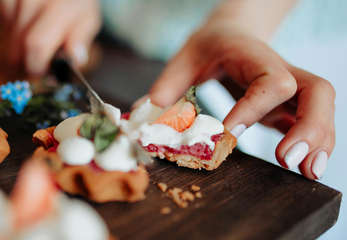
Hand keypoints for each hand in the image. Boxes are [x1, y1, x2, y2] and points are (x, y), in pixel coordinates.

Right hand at [0, 0, 100, 74]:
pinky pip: (3, 27)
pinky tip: (27, 26)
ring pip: (8, 41)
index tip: (45, 71)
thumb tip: (75, 59)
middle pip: (18, 48)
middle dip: (28, 62)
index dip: (38, 66)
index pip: (37, 45)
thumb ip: (80, 39)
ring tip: (38, 38)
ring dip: (21, 48)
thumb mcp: (88, 19)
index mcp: (57, 8)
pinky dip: (13, 32)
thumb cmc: (76, 2)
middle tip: (42, 60)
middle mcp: (31, 1)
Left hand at [148, 24, 335, 179]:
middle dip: (309, 127)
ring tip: (308, 172)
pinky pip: (309, 124)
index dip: (254, 109)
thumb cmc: (212, 45)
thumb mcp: (187, 56)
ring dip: (318, 142)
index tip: (229, 134)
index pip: (270, 81)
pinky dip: (313, 145)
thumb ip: (168, 84)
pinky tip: (306, 168)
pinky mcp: (286, 107)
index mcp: (254, 57)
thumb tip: (145, 114)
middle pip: (316, 92)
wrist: (234, 33)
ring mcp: (288, 91)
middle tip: (288, 159)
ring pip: (321, 110)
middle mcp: (281, 71)